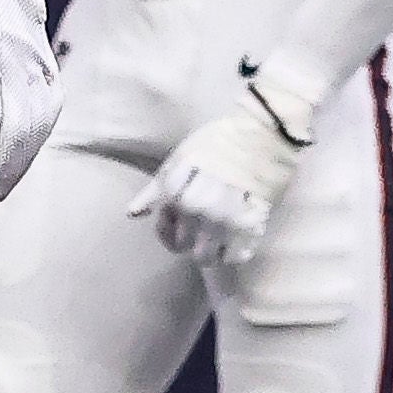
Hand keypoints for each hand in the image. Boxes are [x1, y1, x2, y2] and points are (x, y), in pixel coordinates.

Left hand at [129, 80, 312, 270]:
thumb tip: (132, 214)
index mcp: (178, 193)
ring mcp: (226, 222)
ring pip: (208, 258)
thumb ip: (155, 189)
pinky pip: (236, 257)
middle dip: (187, 238)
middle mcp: (200, 211)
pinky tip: (233, 238)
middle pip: (185, 247)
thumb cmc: (216, 142)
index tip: (177, 213)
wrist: (261, 135)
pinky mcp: (253, 226)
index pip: (165, 231)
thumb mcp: (178, 160)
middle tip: (197, 222)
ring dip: (208, 249)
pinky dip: (232, 253)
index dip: (169, 225)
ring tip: (214, 233)